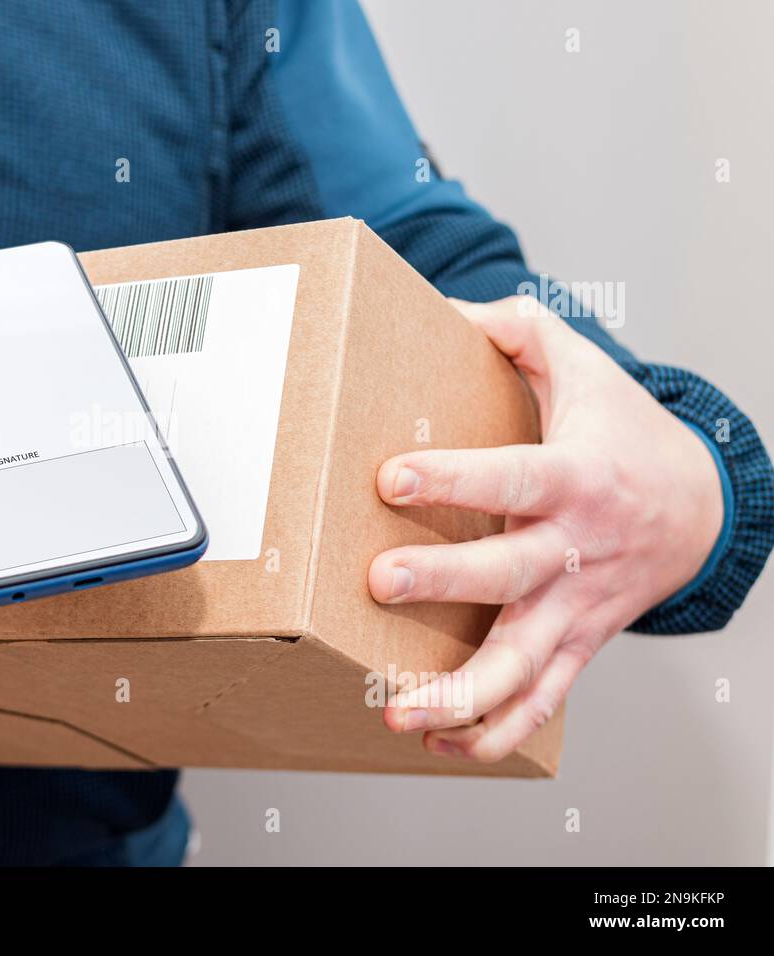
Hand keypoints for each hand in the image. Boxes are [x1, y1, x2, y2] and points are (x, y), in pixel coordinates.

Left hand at [368, 296, 723, 761]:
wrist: (701, 508)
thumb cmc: (626, 436)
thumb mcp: (585, 369)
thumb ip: (519, 330)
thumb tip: (449, 308)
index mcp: (574, 478)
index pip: (511, 476)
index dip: (453, 478)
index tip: (392, 476)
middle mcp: (573, 550)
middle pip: (508, 574)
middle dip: (445, 581)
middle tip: (382, 581)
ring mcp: (574, 607)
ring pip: (523, 665)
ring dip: (462, 696)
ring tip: (399, 711)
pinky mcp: (574, 644)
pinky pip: (539, 701)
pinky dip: (494, 732)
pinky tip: (439, 741)